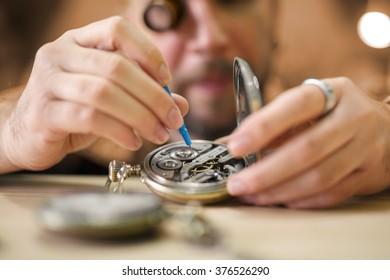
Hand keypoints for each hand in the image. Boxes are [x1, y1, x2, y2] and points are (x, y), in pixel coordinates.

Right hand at [1, 16, 187, 171]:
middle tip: (173, 119)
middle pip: (117, 67)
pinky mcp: (44, 112)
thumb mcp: (110, 97)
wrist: (28, 133)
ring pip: (104, 93)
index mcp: (79, 42)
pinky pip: (88, 118)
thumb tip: (180, 105)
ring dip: (140, 116)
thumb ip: (143, 96)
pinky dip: (118, 131)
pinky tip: (132, 141)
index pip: (117, 29)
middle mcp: (61, 54)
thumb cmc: (73, 110)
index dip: (148, 52)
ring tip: (157, 133)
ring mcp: (48, 82)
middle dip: (153, 96)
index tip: (168, 80)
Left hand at [227, 77, 389, 207]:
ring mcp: (365, 148)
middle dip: (265, 172)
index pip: (296, 105)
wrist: (388, 129)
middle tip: (236, 184)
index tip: (234, 147)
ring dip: (279, 191)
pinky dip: (301, 200)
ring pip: (319, 177)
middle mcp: (353, 117)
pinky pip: (331, 194)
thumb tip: (231, 144)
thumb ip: (275, 122)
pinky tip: (278, 200)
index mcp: (333, 93)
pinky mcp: (368, 175)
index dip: (263, 126)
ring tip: (251, 195)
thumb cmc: (334, 114)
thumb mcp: (310, 106)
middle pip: (306, 149)